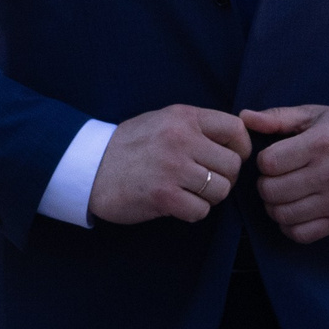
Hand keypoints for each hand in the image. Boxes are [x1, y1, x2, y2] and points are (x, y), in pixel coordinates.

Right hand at [87, 106, 250, 225]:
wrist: (88, 167)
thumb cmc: (129, 146)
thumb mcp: (162, 121)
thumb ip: (196, 127)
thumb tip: (235, 143)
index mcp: (184, 117)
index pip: (236, 129)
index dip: (240, 148)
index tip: (230, 158)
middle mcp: (181, 138)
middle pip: (233, 165)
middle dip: (224, 178)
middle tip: (204, 182)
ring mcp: (173, 167)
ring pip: (220, 190)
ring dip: (208, 197)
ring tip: (188, 192)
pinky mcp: (163, 195)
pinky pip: (200, 210)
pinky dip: (192, 212)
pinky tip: (176, 204)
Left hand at [243, 106, 328, 244]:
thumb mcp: (314, 115)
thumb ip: (278, 117)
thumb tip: (243, 118)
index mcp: (321, 143)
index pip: (268, 163)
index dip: (264, 161)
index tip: (274, 158)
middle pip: (271, 191)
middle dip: (265, 184)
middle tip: (276, 177)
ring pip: (282, 215)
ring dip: (274, 206)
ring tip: (283, 193)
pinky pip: (301, 234)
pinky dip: (289, 226)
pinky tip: (294, 211)